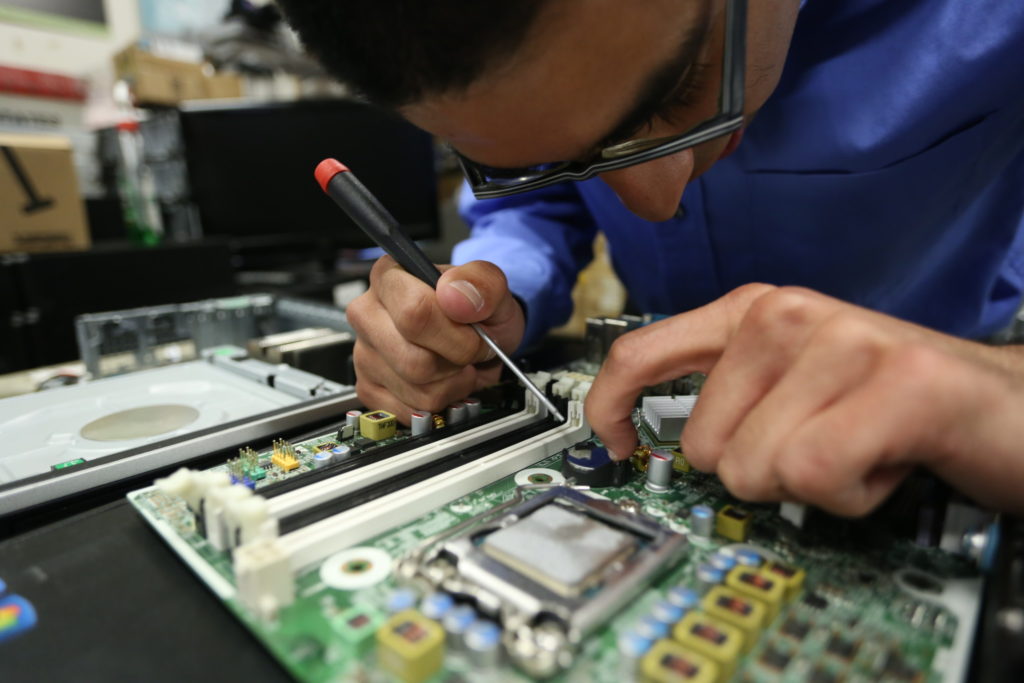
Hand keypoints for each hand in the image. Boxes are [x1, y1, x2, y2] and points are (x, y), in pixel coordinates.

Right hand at [346, 256, 524, 420]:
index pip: (415, 313)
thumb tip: (454, 294)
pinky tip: (442, 381)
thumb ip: (481, 282)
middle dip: (455, 362)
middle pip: (413, 360)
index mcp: (390, 276)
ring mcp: (364, 353)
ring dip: (451, 384)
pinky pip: (409, 410)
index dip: (455, 334)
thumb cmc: (477, 309)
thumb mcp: (492, 287)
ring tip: (456, 364)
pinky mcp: (368, 387)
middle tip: (468, 350)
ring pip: (415, 389)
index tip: (474, 333)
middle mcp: (368, 313)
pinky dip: (438, 401)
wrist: (478, 337)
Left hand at [585, 284, 1023, 515]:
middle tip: (823, 445)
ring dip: (813, 486)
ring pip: (758, 466)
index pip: (640, 353)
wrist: (1000, 404)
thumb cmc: (886, 403)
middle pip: (706, 447)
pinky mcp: (898, 381)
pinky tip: (886, 461)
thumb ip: (724, 399)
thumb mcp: (789, 387)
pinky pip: (819, 474)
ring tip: (861, 448)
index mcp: (750, 312)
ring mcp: (843, 341)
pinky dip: (853, 494)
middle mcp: (787, 315)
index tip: (617, 448)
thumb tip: (644, 439)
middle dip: (762, 472)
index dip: (608, 407)